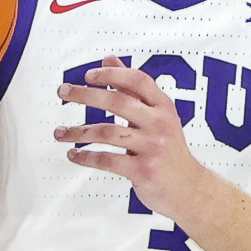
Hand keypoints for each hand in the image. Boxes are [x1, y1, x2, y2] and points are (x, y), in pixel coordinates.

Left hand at [53, 58, 208, 222]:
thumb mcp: (158, 116)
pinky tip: (74, 154)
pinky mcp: (143, 170)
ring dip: (78, 132)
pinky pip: (107, 160)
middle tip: (64, 92)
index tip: (88, 75)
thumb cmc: (170, 152)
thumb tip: (110, 61)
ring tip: (61, 132)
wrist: (190, 189)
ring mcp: (152, 148)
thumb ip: (133, 89)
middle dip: (85, 95)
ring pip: (107, 132)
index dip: (111, 74)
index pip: (137, 81)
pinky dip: (86, 157)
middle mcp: (159, 124)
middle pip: (117, 102)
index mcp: (163, 107)